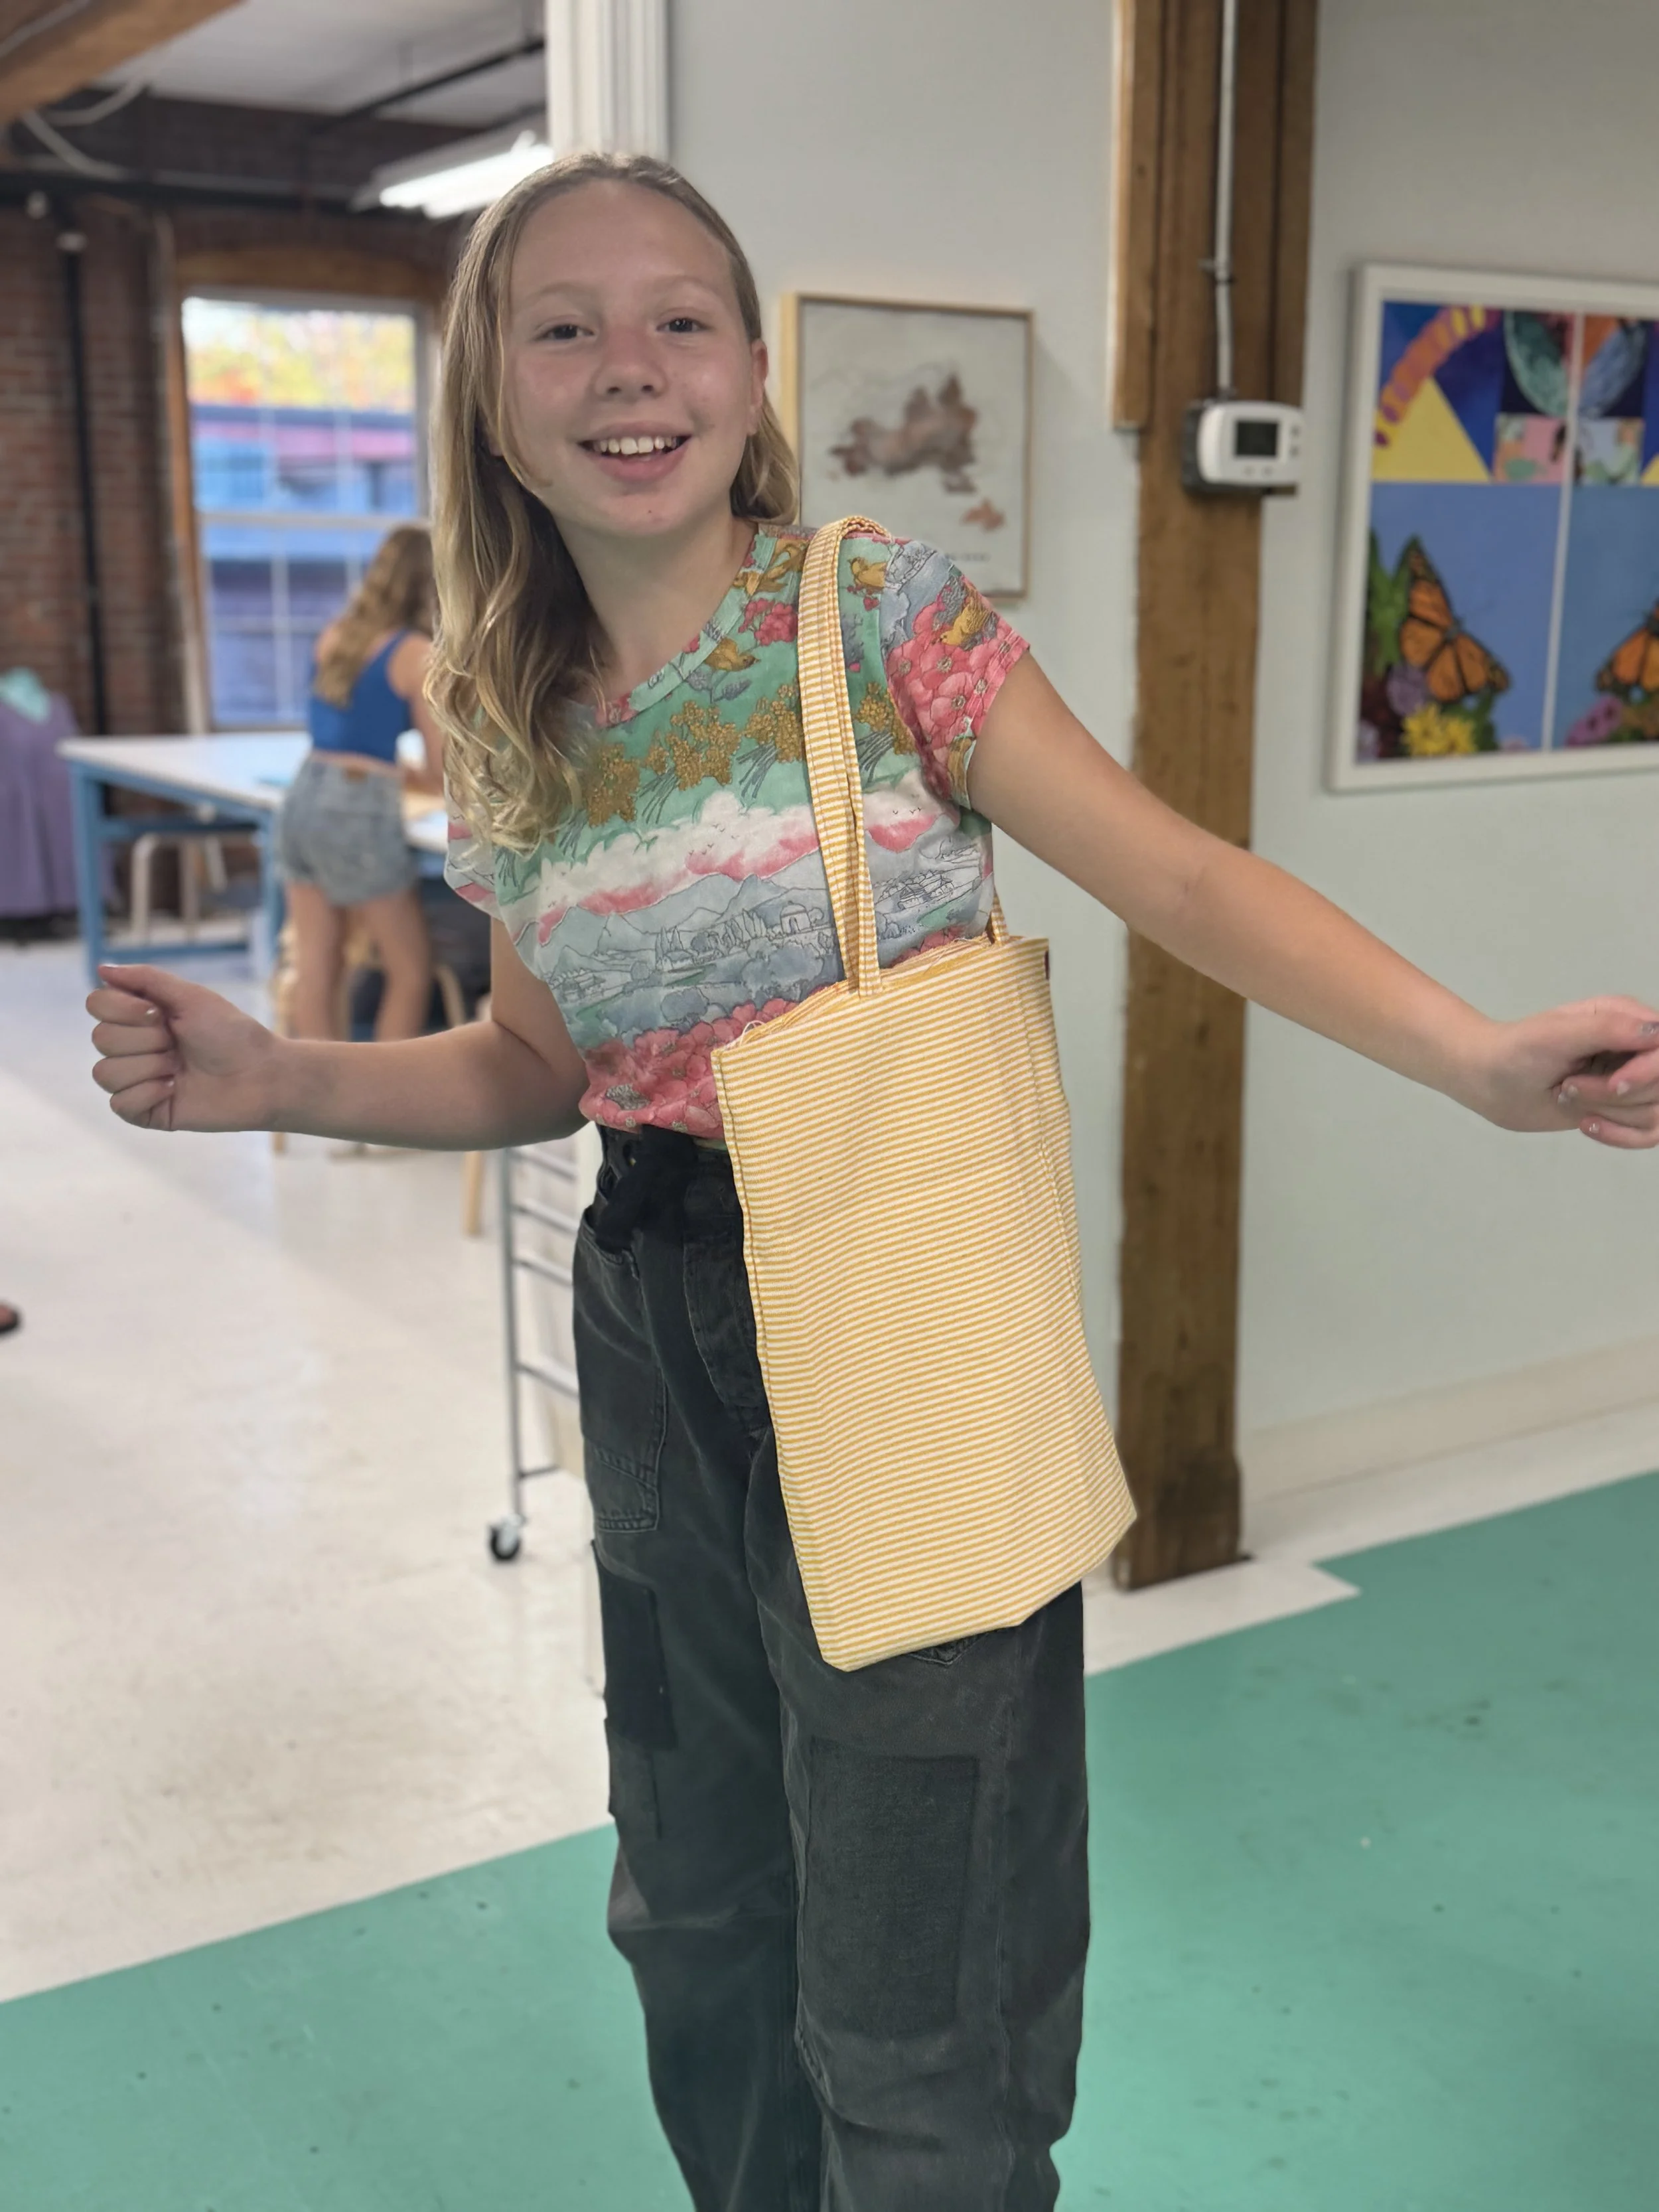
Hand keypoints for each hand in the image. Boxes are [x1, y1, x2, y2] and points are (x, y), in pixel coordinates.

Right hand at [87, 963, 283, 1132]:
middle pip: (101, 1038)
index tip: (160, 1015)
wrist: (260, 1075)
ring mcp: (137, 1080)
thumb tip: (101, 968)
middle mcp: (133, 1047)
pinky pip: (119, 1104)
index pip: (97, 1005)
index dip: (124, 1010)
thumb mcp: (191, 997)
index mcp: (139, 1017)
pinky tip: (175, 1089)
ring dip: (148, 1067)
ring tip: (179, 1068)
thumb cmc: (231, 1033)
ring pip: (105, 1073)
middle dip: (146, 1040)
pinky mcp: (146, 1111)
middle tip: (178, 1044)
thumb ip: (145, 979)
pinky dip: (148, 1093)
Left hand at [1461, 998, 1658, 1148]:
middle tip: (1568, 1085)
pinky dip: (1619, 1136)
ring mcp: (1632, 1082)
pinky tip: (1586, 1125)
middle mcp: (1636, 1049)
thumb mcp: (1557, 1034)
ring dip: (1608, 1113)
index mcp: (1627, 1018)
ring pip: (1654, 1112)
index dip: (1649, 1072)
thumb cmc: (1517, 1051)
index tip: (1614, 1084)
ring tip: (1568, 1095)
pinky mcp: (1622, 1111)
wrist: (1489, 1081)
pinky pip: (1649, 1134)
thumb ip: (1608, 1029)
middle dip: (1613, 1095)